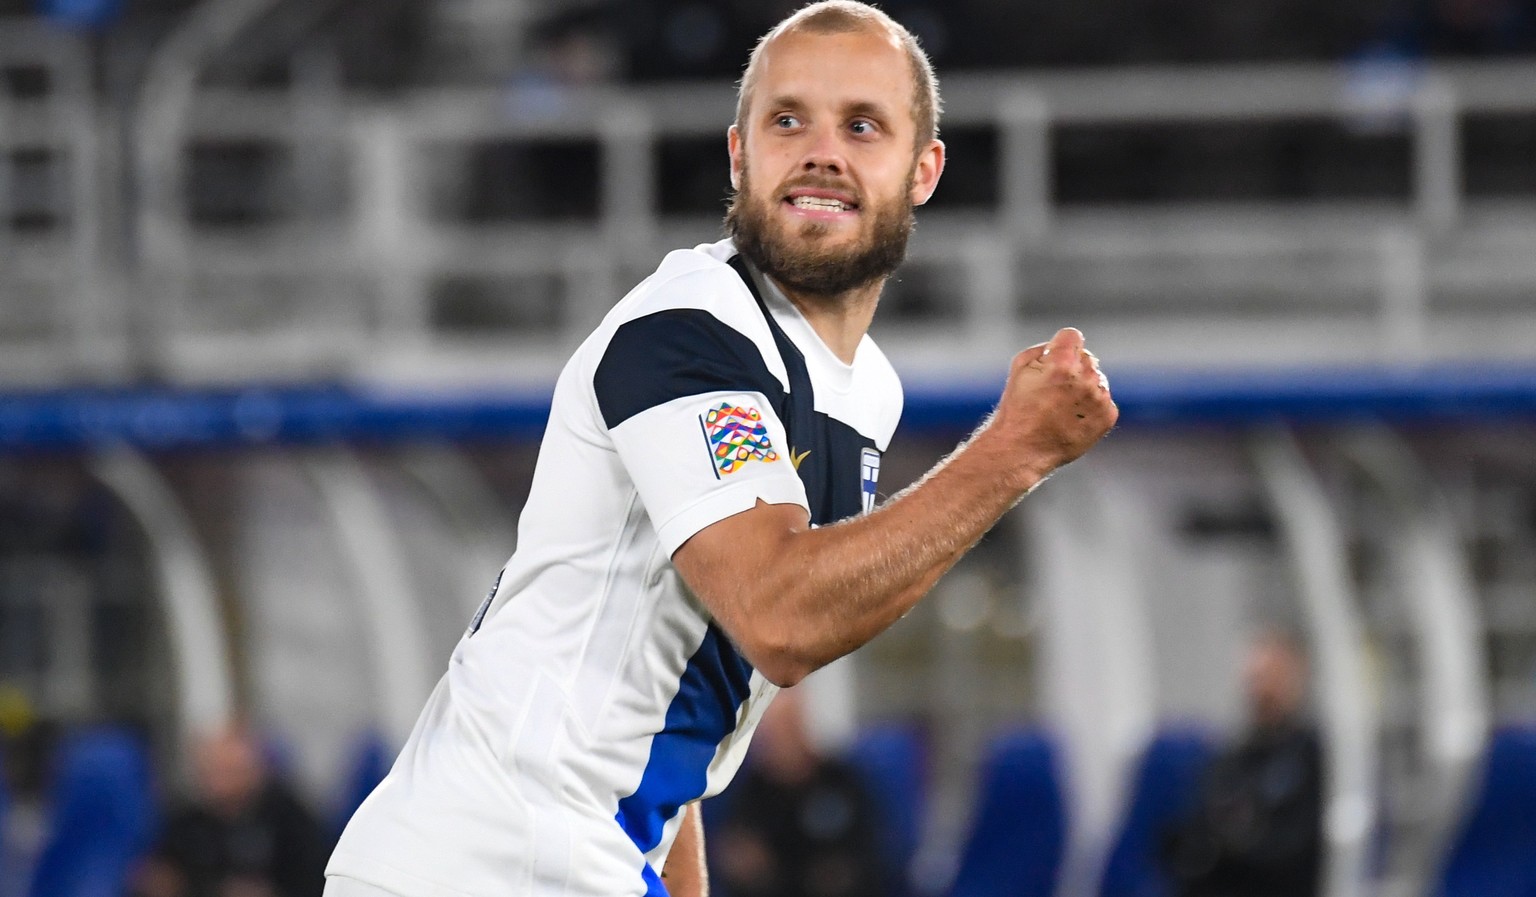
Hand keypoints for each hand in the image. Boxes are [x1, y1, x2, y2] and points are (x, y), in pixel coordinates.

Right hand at [991, 327, 1117, 485]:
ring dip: (1083, 388)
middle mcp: (1086, 378)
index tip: (1051, 363)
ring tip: (1061, 408)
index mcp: (1062, 363)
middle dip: (1072, 369)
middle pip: (1086, 358)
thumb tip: (1062, 346)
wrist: (1023, 449)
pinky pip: (1103, 400)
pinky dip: (1091, 407)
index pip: (1072, 336)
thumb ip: (1044, 348)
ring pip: (1097, 380)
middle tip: (1052, 392)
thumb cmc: (1018, 408)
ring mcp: (1099, 398)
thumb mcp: (1020, 368)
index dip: (1059, 348)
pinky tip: (1072, 418)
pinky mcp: (1107, 416)